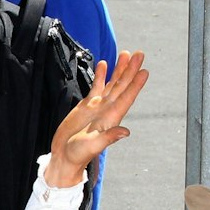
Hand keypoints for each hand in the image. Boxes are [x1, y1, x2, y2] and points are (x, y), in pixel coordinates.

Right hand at [45, 52, 147, 187]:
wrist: (64, 155)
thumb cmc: (78, 154)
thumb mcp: (93, 146)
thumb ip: (108, 138)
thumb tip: (126, 132)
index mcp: (111, 118)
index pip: (126, 98)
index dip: (135, 85)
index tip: (144, 71)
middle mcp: (107, 110)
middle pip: (122, 86)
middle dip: (130, 70)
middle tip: (139, 54)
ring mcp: (98, 106)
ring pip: (111, 84)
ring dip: (119, 69)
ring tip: (126, 54)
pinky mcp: (86, 105)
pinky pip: (96, 86)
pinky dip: (101, 75)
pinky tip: (104, 64)